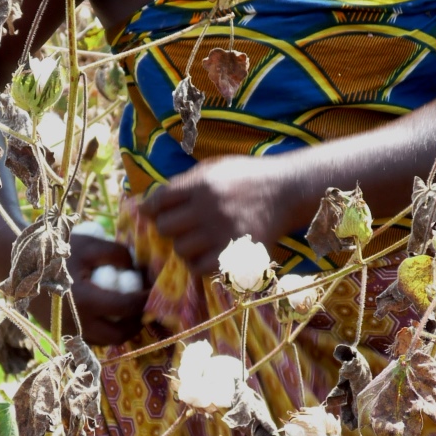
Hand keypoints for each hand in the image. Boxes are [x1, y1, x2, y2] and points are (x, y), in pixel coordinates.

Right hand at [29, 234, 149, 347]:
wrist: (19, 267)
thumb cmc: (56, 252)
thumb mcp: (89, 245)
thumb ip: (118, 254)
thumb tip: (139, 269)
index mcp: (84, 301)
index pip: (126, 308)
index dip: (145, 300)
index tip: (156, 291)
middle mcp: (77, 323)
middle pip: (118, 335)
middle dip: (137, 322)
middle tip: (146, 306)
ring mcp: (69, 332)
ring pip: (105, 341)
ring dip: (121, 328)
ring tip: (131, 308)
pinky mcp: (64, 333)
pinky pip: (92, 338)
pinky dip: (106, 328)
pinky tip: (112, 310)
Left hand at [137, 156, 290, 275]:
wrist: (286, 192)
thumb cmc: (247, 177)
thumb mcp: (215, 168)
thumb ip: (186, 182)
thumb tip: (152, 201)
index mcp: (202, 183)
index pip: (160, 200)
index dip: (150, 208)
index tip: (150, 213)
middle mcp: (209, 208)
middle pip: (165, 228)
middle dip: (168, 227)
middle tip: (181, 226)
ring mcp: (222, 232)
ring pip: (181, 250)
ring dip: (185, 246)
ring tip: (198, 240)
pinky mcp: (235, 253)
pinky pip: (200, 268)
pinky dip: (199, 263)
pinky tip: (208, 253)